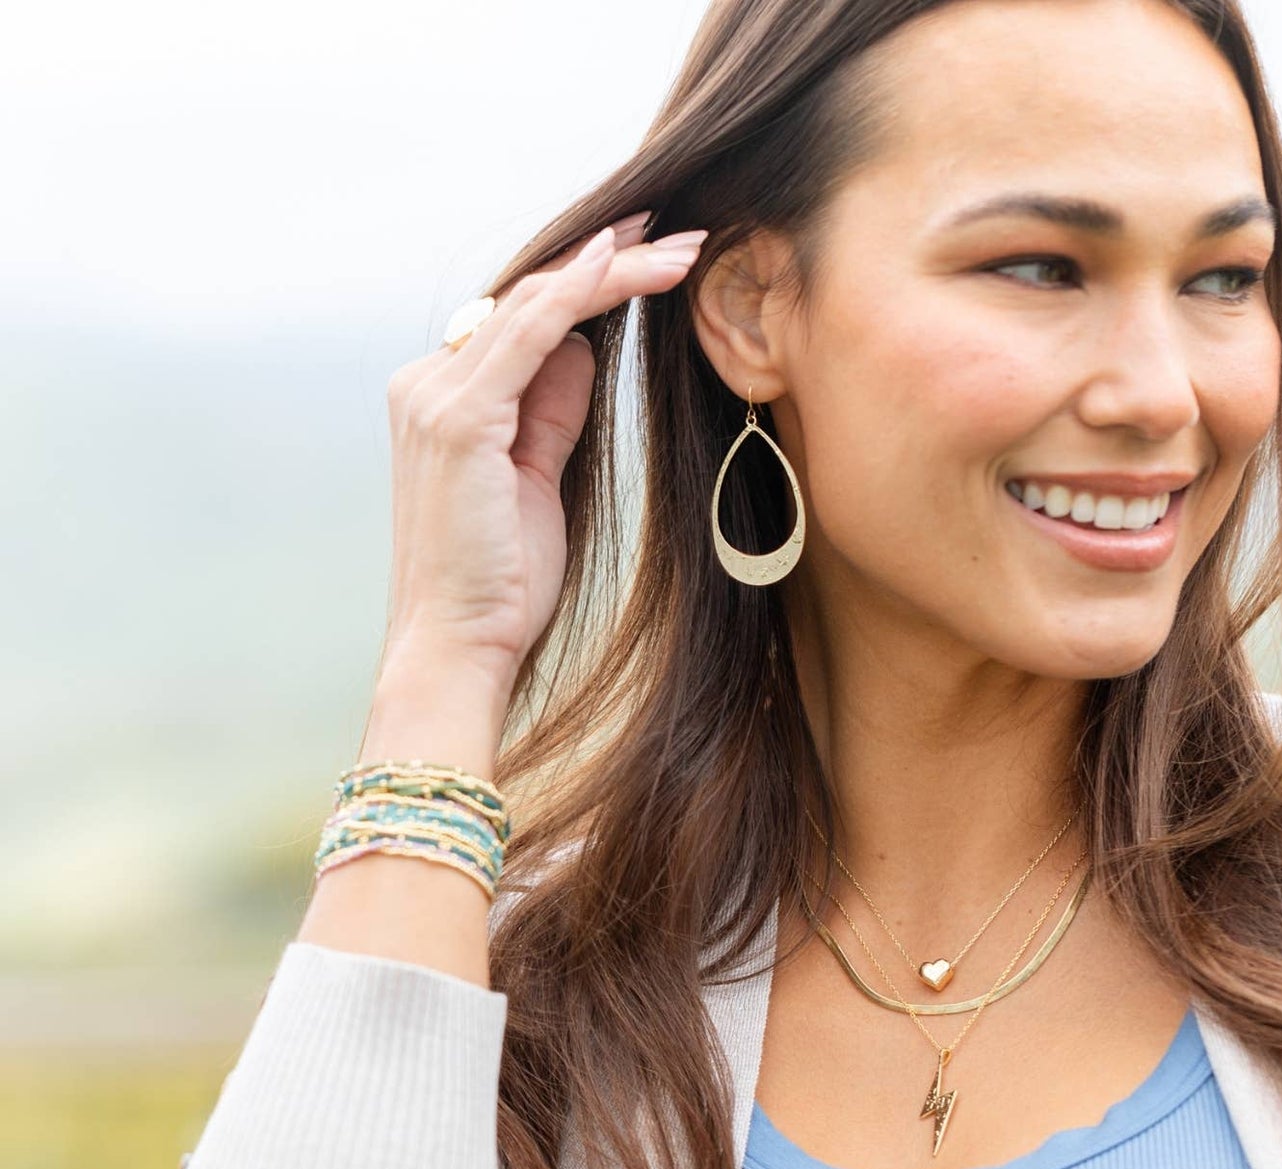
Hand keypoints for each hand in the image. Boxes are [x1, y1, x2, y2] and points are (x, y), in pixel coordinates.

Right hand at [378, 211, 707, 693]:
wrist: (458, 647)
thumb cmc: (501, 581)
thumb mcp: (538, 482)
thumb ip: (551, 413)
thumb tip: (581, 350)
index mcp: (442, 398)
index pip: (523, 321)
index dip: (587, 285)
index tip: (652, 259)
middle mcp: (427, 383)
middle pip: (531, 300)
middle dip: (611, 263)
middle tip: (681, 235)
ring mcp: (435, 397)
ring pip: (535, 305)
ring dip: (613, 270)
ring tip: (681, 250)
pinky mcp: (457, 419)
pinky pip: (526, 336)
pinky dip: (574, 294)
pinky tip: (620, 265)